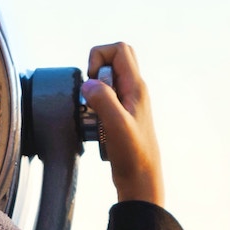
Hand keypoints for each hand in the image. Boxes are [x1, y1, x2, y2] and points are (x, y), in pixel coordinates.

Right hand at [80, 42, 164, 206]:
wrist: (141, 180)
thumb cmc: (132, 155)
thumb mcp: (116, 125)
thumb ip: (103, 100)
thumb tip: (88, 83)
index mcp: (136, 87)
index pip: (119, 49)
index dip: (99, 57)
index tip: (92, 80)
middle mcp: (134, 90)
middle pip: (115, 58)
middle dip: (95, 68)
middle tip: (91, 91)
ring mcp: (128, 102)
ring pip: (108, 79)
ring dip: (94, 90)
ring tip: (94, 113)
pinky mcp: (122, 115)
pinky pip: (105, 97)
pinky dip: (95, 105)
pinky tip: (95, 125)